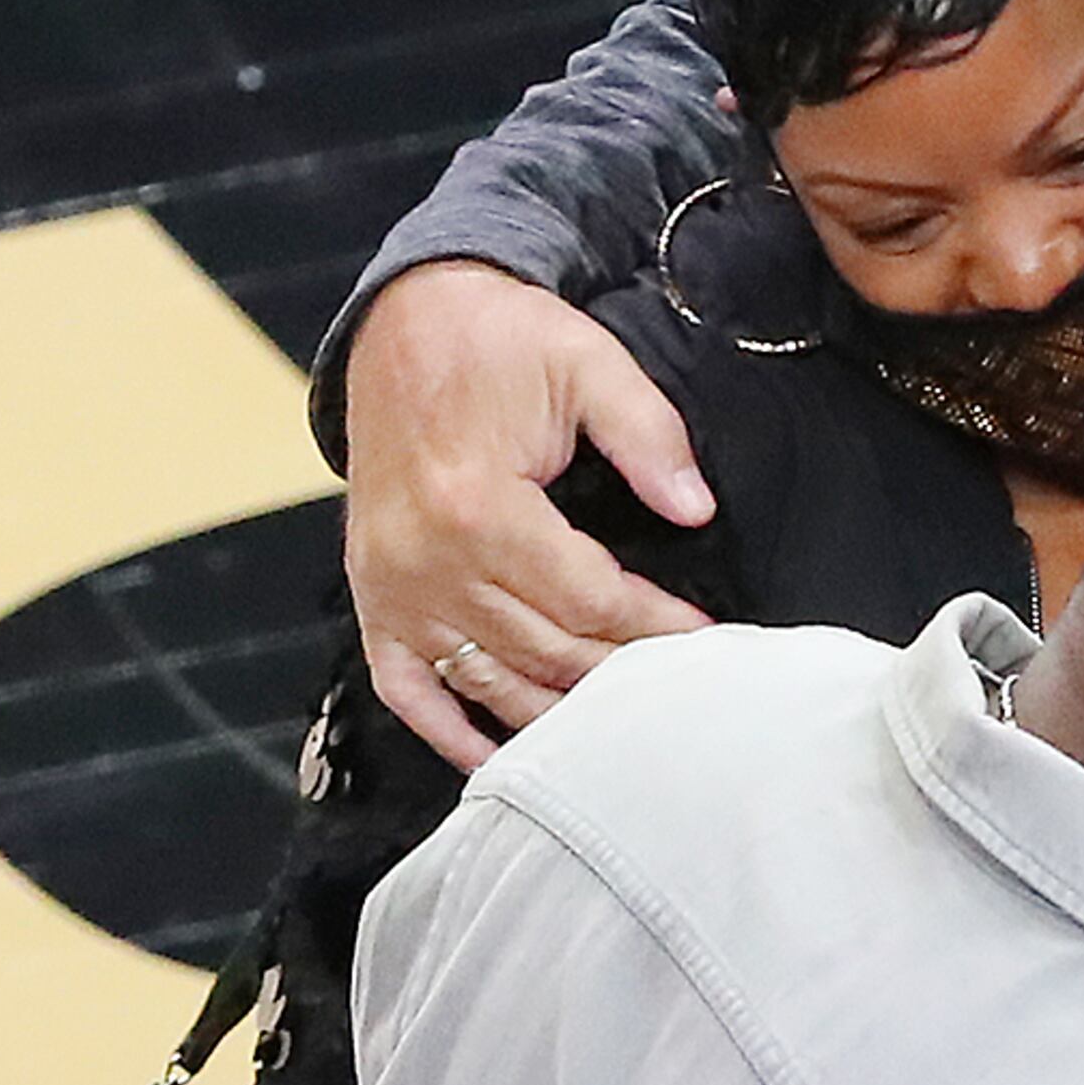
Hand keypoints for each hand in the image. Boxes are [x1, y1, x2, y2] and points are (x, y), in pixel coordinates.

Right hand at [342, 261, 717, 770]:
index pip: (590, 601)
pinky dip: (454, 735)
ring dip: (560, 718)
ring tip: (625, 732)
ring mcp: (394, 589)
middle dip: (622, 679)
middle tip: (682, 695)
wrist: (401, 321)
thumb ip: (647, 431)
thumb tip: (695, 508)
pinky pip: (410, 692)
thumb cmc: (497, 341)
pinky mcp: (375, 600)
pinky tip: (506, 763)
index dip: (656, 629)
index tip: (708, 642)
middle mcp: (428, 561)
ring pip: (495, 686)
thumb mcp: (583, 358)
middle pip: (549, 654)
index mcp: (478, 506)